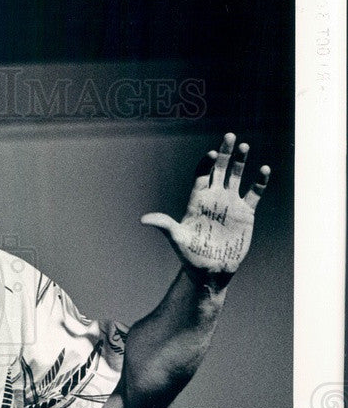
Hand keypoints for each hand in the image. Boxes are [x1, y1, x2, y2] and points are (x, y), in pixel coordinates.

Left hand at [140, 133, 269, 285]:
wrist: (210, 271)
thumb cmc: (190, 256)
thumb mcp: (177, 239)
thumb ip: (164, 225)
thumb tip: (143, 220)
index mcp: (197, 200)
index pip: (201, 174)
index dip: (207, 163)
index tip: (213, 154)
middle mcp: (214, 198)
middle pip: (220, 169)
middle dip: (225, 153)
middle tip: (231, 136)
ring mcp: (230, 204)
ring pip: (237, 177)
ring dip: (241, 162)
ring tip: (245, 147)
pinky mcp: (245, 213)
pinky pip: (254, 193)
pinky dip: (259, 182)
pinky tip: (264, 170)